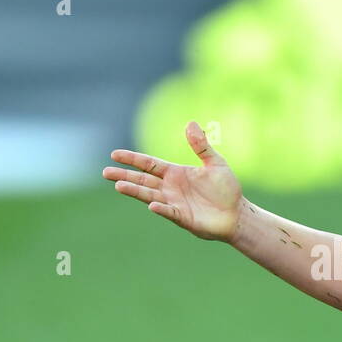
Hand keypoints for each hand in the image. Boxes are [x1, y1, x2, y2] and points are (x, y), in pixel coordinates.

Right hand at [102, 121, 243, 241]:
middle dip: (124, 175)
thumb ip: (201, 146)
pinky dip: (160, 209)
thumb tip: (190, 123)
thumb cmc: (226, 189)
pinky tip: (152, 205)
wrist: (237, 213)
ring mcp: (174, 203)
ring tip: (118, 185)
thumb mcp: (215, 163)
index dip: (133, 159)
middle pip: (142, 180)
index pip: (149, 164)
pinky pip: (169, 212)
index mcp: (175, 173)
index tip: (114, 154)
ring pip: (149, 195)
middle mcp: (170, 188)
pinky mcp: (182, 218)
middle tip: (105, 172)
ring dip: (135, 190)